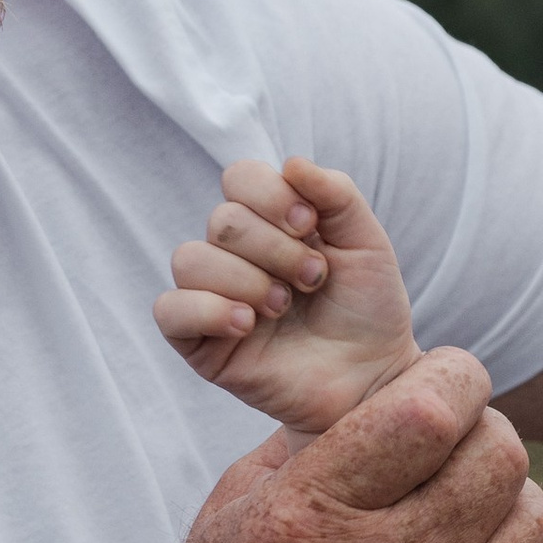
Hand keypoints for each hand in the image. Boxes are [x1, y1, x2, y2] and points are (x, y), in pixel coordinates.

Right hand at [120, 349, 542, 542]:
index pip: (428, 412)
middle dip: (490, 432)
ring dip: (518, 502)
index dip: (456, 378)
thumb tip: (386, 380)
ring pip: (537, 525)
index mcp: (309, 518)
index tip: (449, 382)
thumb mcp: (233, 512)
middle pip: (498, 460)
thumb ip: (308, 440)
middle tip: (468, 443)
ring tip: (482, 507)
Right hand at [155, 154, 419, 436]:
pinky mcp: (200, 343)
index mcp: (270, 223)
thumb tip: (291, 163)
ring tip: (283, 309)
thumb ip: (337, 194)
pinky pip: (170, 310)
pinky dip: (209, 310)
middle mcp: (235, 255)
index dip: (271, 195)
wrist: (373, 380)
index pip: (240, 178)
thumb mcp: (367, 243)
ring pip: (190, 259)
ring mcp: (214, 297)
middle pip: (223, 221)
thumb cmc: (367, 312)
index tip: (311, 226)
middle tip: (313, 281)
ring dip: (247, 281)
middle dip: (275, 249)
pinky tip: (249, 325)